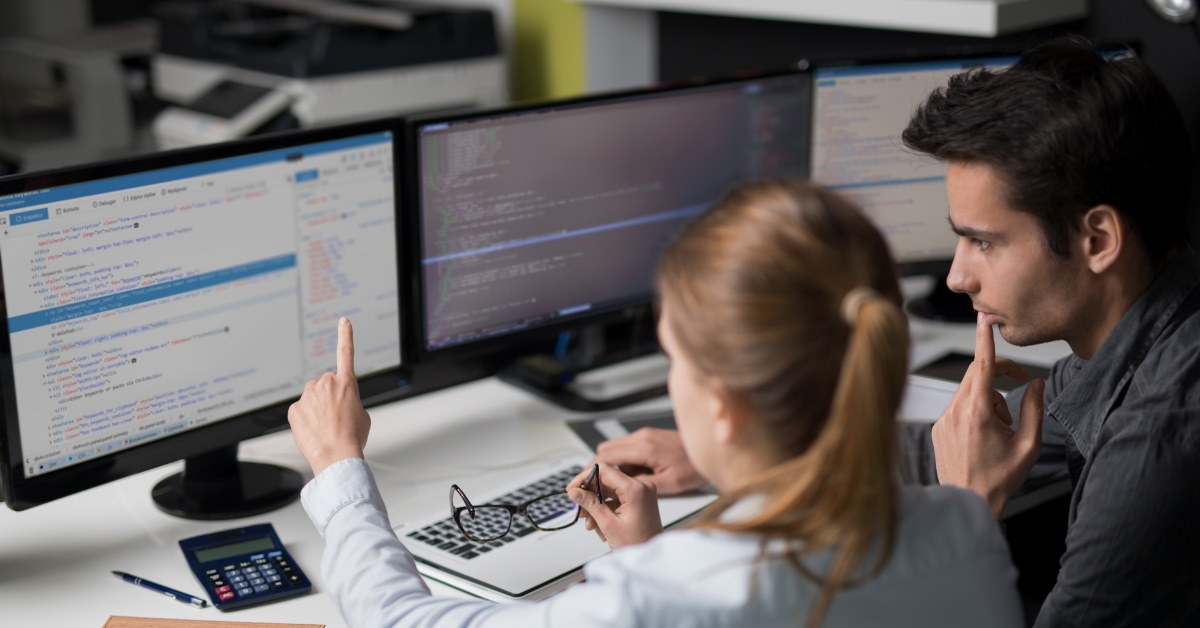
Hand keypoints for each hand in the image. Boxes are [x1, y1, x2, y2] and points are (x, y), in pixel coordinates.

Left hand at [288, 317, 370, 476]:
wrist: (336, 456)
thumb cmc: (352, 438)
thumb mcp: (362, 415)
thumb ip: (351, 401)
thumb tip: (338, 404)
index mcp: (347, 383)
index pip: (346, 352)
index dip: (346, 335)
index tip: (344, 321)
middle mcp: (326, 384)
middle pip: (326, 384)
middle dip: (329, 396)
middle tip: (336, 417)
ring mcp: (308, 395)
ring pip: (312, 397)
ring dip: (317, 407)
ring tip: (326, 426)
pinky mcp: (294, 408)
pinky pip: (300, 410)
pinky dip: (305, 419)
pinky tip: (314, 430)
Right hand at [567, 464, 662, 548]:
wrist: (651, 559)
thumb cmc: (637, 545)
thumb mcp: (608, 524)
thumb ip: (590, 504)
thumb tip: (574, 491)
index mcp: (636, 489)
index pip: (604, 470)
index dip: (584, 478)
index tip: (572, 489)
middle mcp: (641, 486)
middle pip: (606, 480)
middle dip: (590, 495)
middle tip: (580, 509)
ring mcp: (642, 493)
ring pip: (609, 491)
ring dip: (596, 505)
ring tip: (590, 523)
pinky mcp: (640, 500)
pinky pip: (617, 498)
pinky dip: (606, 509)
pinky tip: (600, 525)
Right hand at [593, 427, 704, 494]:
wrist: (711, 450)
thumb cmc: (694, 467)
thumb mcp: (669, 484)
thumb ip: (640, 485)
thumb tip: (619, 489)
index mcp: (644, 448)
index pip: (605, 456)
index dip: (591, 471)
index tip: (583, 483)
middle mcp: (641, 437)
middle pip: (605, 450)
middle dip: (598, 469)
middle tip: (597, 488)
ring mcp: (645, 435)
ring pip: (614, 448)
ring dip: (612, 466)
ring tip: (619, 485)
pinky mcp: (649, 437)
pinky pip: (627, 448)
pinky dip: (623, 462)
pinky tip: (633, 476)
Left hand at [931, 312, 1044, 516]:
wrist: (969, 502)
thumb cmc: (1000, 479)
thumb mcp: (1029, 445)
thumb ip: (1034, 409)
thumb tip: (1036, 384)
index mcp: (977, 412)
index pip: (981, 365)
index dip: (984, 339)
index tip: (984, 319)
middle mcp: (955, 411)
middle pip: (976, 374)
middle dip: (998, 376)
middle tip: (1020, 387)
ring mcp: (943, 419)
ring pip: (968, 391)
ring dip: (989, 398)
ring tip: (1002, 427)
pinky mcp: (938, 428)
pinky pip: (958, 406)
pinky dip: (974, 411)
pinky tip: (984, 434)